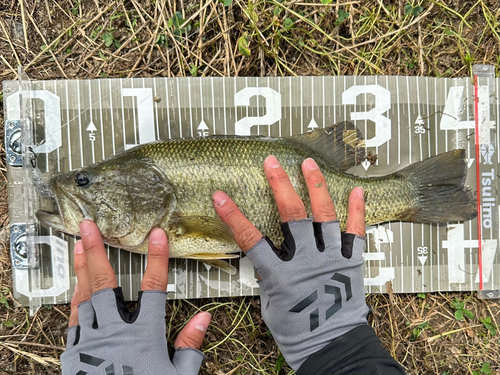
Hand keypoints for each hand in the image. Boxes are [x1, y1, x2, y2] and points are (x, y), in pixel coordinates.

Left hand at [63, 220, 210, 374]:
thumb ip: (190, 347)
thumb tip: (205, 318)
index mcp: (143, 337)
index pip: (152, 289)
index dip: (156, 259)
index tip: (157, 235)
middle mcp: (113, 334)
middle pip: (104, 285)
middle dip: (96, 252)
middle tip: (89, 227)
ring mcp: (89, 343)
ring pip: (83, 299)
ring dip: (80, 270)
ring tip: (76, 246)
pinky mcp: (73, 356)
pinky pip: (73, 321)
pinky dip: (75, 301)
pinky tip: (76, 289)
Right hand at [212, 156, 367, 370]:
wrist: (332, 347)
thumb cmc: (297, 331)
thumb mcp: (271, 304)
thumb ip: (269, 276)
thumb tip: (268, 258)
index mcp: (280, 275)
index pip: (251, 239)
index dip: (234, 216)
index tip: (220, 196)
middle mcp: (307, 261)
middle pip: (292, 215)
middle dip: (280, 184)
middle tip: (272, 162)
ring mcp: (332, 259)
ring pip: (325, 216)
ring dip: (316, 186)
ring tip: (309, 163)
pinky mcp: (351, 262)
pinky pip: (356, 232)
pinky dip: (358, 210)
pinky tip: (358, 189)